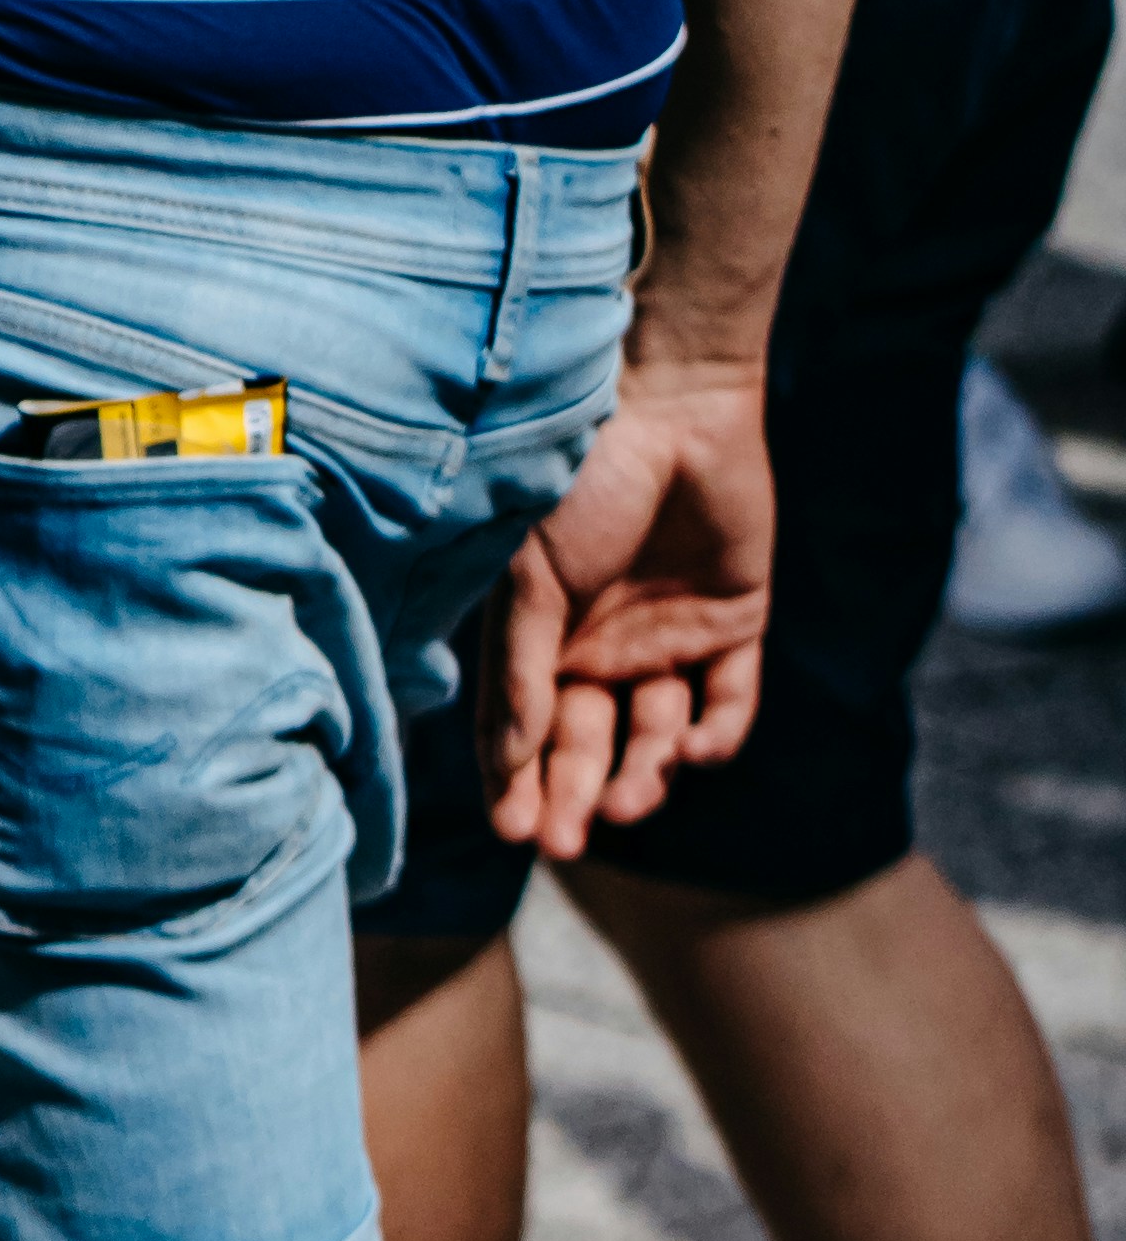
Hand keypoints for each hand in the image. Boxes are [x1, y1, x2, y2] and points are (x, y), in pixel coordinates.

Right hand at [484, 351, 775, 860]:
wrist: (675, 399)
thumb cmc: (583, 481)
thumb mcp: (531, 582)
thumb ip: (519, 676)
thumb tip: (505, 769)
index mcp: (542, 648)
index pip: (525, 740)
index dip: (519, 790)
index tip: (520, 831)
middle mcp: (602, 656)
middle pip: (588, 750)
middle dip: (578, 797)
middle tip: (571, 841)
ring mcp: (669, 644)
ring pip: (655, 740)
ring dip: (643, 776)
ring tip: (637, 795)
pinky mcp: (735, 625)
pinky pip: (727, 703)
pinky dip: (715, 736)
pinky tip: (694, 747)